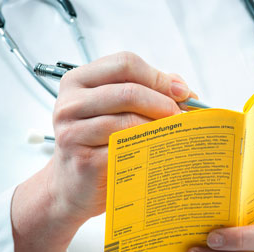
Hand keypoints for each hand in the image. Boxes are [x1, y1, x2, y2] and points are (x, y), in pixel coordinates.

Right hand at [12, 51, 194, 251]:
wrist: (73, 186)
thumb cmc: (99, 144)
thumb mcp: (115, 111)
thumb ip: (147, 92)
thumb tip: (183, 89)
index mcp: (79, 81)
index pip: (124, 63)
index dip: (157, 76)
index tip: (181, 92)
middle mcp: (70, 103)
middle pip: (128, 91)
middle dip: (163, 102)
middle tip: (183, 116)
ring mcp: (72, 132)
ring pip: (128, 121)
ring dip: (159, 127)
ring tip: (176, 134)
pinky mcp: (83, 161)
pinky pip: (126, 150)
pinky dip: (149, 149)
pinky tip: (160, 152)